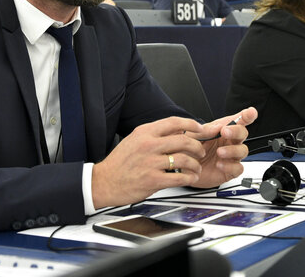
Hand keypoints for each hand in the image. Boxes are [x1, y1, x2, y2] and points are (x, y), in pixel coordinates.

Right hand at [91, 116, 206, 208]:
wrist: (104, 182)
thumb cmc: (119, 163)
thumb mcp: (134, 140)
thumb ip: (154, 134)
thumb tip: (175, 130)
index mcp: (144, 133)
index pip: (174, 122)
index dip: (191, 124)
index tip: (200, 128)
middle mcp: (148, 145)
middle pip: (183, 140)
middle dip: (197, 146)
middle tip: (201, 151)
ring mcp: (151, 162)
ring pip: (184, 159)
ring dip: (195, 164)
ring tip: (197, 168)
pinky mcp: (152, 180)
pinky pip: (179, 177)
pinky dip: (189, 178)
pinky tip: (190, 178)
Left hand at [190, 107, 257, 188]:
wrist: (184, 169)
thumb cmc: (190, 150)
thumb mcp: (193, 136)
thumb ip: (204, 131)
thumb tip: (218, 127)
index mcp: (222, 130)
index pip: (238, 121)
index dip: (247, 116)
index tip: (251, 112)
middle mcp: (229, 142)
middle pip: (243, 133)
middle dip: (236, 131)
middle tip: (225, 132)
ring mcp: (231, 156)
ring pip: (243, 150)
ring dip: (233, 150)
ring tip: (219, 152)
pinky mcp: (230, 171)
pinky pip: (238, 168)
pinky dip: (230, 166)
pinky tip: (219, 165)